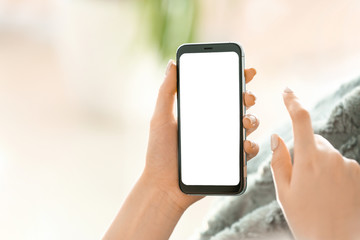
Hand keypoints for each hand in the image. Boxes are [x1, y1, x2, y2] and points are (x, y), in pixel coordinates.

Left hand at [143, 59, 259, 210]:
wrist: (164, 185)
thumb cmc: (160, 152)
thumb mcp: (161, 118)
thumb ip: (167, 92)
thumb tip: (172, 64)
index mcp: (202, 113)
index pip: (221, 92)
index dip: (236, 78)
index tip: (247, 70)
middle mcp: (215, 125)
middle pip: (239, 106)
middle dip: (248, 97)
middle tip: (246, 96)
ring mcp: (224, 143)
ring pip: (248, 126)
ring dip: (253, 120)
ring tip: (244, 120)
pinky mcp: (230, 161)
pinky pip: (248, 151)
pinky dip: (251, 146)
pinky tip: (245, 144)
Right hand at [270, 88, 359, 239]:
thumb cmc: (305, 218)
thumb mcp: (284, 191)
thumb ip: (279, 160)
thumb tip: (277, 137)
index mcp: (309, 160)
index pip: (301, 121)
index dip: (293, 103)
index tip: (287, 92)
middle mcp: (332, 157)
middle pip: (314, 140)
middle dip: (305, 151)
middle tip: (300, 178)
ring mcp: (349, 165)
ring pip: (327, 153)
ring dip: (319, 163)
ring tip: (317, 191)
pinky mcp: (359, 174)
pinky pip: (341, 164)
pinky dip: (334, 172)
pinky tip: (331, 193)